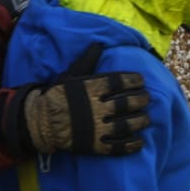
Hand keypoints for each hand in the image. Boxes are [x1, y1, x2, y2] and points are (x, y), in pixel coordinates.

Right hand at [22, 70, 150, 155]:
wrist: (42, 122)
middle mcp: (97, 108)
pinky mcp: (95, 146)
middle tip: (147, 98)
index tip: (141, 80)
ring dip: (140, 121)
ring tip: (146, 118)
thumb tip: (99, 44)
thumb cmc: (59, 96)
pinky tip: (140, 140)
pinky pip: (118, 146)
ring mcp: (97, 129)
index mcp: (91, 89)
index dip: (133, 80)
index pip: (118, 82)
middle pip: (126, 103)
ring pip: (126, 125)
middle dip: (141, 100)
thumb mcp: (71, 75)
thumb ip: (87, 61)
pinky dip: (131, 145)